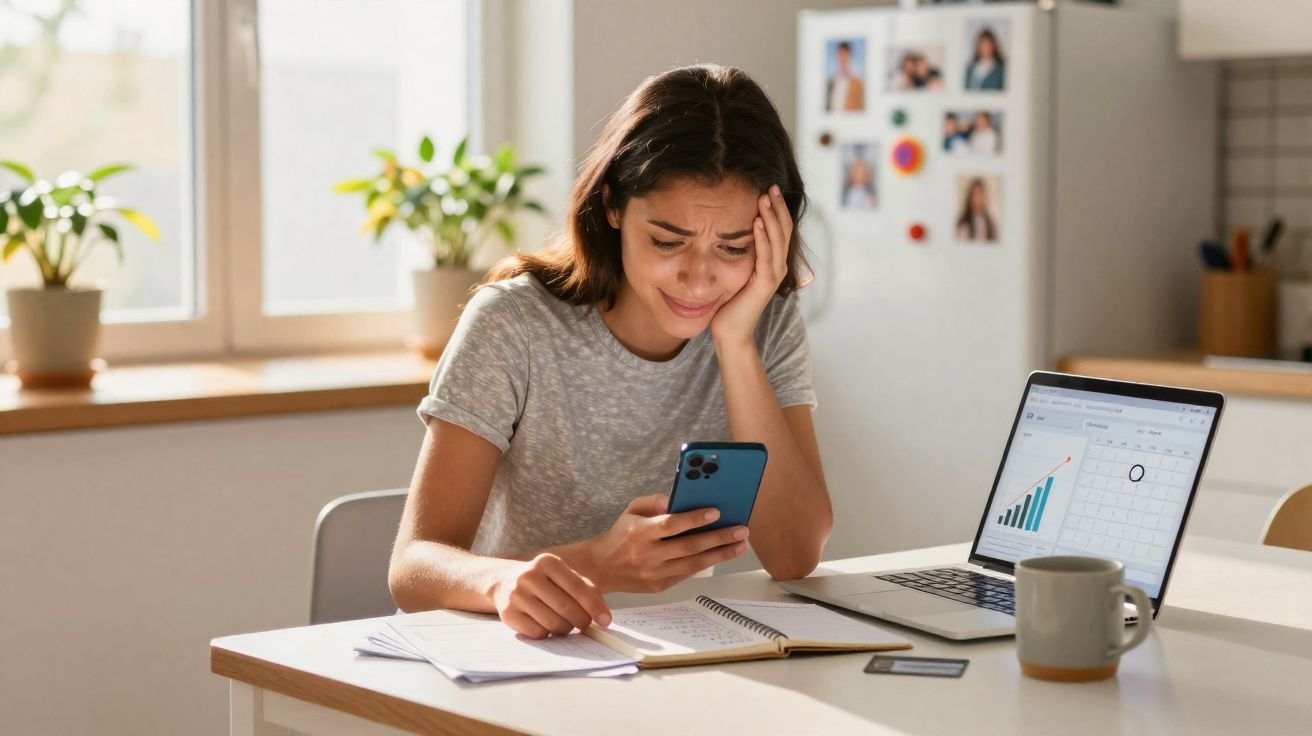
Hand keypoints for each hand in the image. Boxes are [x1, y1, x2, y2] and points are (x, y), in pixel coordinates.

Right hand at [488, 553, 612, 638]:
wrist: (504, 582)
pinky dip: (548, 634)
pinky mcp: (508, 613)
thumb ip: (585, 590)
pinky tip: (547, 626)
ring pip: (552, 623)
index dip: (594, 606)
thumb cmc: (544, 581)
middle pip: (565, 607)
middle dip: (582, 621)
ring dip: (565, 629)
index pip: (577, 587)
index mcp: (547, 561)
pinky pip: (537, 632)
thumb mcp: (563, 576)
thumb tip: (603, 615)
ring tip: (567, 625)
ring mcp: (516, 594)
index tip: (607, 621)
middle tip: (586, 625)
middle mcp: (529, 575)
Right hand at [584, 494, 750, 592]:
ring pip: (693, 564)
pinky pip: (688, 573)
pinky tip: (722, 554)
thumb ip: (653, 501)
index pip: (671, 525)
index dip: (694, 519)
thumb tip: (677, 499)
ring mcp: (655, 573)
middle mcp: (648, 555)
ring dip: (721, 554)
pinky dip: (706, 563)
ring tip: (741, 545)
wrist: (601, 568)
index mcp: (640, 532)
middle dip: (719, 538)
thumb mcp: (631, 510)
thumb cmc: (621, 534)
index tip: (716, 512)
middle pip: (689, 546)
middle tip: (742, 530)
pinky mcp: (660, 586)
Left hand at [710, 183, 792, 346]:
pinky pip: (765, 256)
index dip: (777, 209)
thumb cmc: (730, 301)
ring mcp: (773, 275)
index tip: (769, 188)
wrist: (731, 331)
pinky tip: (757, 222)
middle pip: (783, 230)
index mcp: (773, 261)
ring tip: (764, 197)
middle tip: (770, 185)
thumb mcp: (736, 269)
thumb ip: (741, 252)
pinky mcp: (764, 284)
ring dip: (771, 217)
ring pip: (777, 240)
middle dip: (777, 207)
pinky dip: (762, 237)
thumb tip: (731, 229)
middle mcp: (778, 266)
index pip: (780, 229)